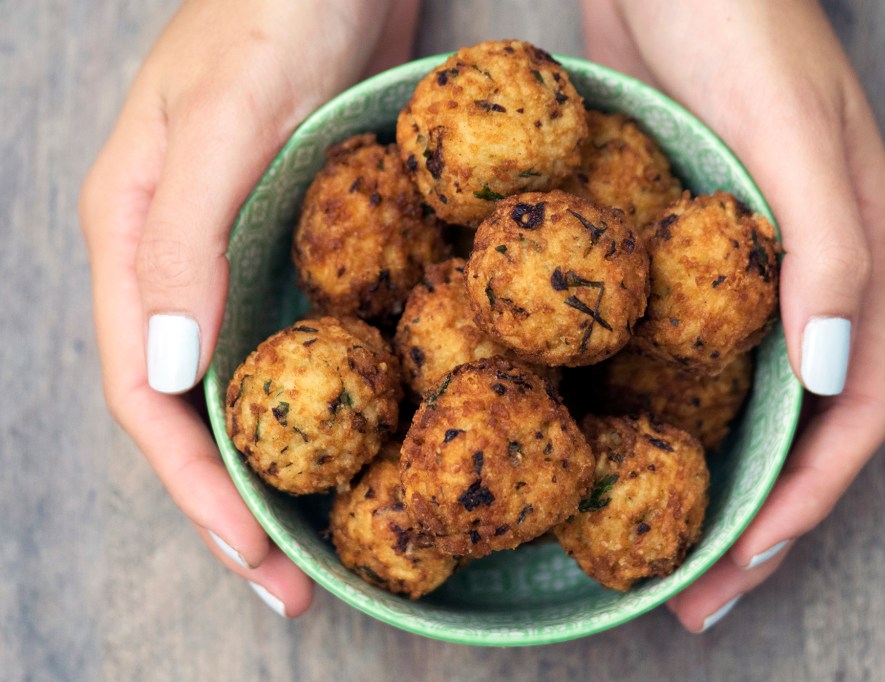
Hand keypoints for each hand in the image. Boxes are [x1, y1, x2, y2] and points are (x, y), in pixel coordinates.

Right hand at [79, 0, 419, 616]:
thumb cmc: (282, 8)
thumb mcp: (225, 116)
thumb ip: (183, 237)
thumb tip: (161, 376)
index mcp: (133, 233)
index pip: (143, 394)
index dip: (193, 487)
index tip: (251, 557)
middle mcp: (177, 255)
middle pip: (187, 407)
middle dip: (232, 503)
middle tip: (292, 584)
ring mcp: (237, 249)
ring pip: (241, 383)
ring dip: (277, 466)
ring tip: (324, 537)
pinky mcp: (295, 239)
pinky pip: (293, 338)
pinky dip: (319, 401)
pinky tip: (358, 439)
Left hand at [582, 0, 884, 630]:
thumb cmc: (740, 25)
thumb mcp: (795, 132)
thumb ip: (827, 248)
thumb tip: (828, 377)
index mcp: (857, 261)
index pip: (850, 415)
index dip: (804, 504)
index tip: (738, 569)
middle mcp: (809, 275)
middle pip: (795, 425)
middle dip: (754, 516)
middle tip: (689, 591)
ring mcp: (746, 265)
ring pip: (738, 395)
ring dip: (706, 473)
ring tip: (650, 536)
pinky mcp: (686, 247)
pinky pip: (683, 343)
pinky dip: (663, 400)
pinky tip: (615, 432)